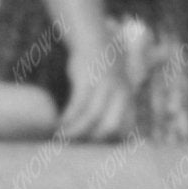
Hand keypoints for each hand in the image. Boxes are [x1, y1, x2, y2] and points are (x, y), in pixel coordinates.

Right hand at [54, 24, 134, 142]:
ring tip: (61, 138)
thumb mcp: (119, 85)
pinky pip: (76, 107)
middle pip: (109, 128)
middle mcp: (120, 93)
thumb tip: (110, 132)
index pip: (125, 129)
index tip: (95, 150)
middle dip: (91, 141)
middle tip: (76, 146)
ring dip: (74, 132)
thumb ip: (119, 105)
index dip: (111, 143)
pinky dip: (67, 119)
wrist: (94, 38)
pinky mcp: (87, 81)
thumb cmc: (104, 67)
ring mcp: (104, 86)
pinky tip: (58, 124)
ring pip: (90, 119)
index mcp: (129, 97)